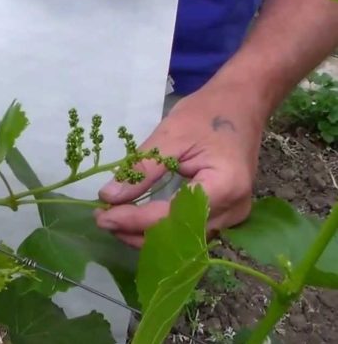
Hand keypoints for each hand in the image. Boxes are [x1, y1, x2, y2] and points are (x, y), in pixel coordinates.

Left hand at [94, 81, 264, 247]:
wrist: (242, 104)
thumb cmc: (207, 113)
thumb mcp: (169, 135)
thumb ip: (141, 169)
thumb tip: (109, 196)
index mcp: (224, 186)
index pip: (170, 217)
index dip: (133, 220)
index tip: (102, 216)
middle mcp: (233, 210)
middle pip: (177, 237)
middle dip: (135, 232)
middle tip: (102, 218)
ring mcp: (233, 216)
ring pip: (182, 240)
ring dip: (146, 234)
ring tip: (114, 219)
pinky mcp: (226, 215)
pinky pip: (189, 231)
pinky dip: (161, 228)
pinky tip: (136, 220)